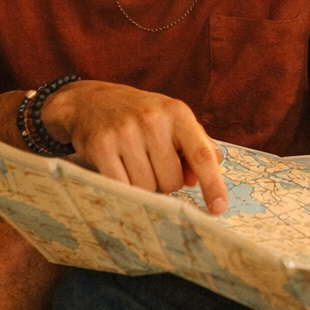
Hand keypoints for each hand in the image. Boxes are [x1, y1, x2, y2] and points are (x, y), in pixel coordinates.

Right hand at [38, 80, 227, 213]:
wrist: (90, 101)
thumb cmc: (141, 116)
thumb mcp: (172, 121)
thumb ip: (196, 146)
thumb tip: (199, 179)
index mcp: (178, 113)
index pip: (201, 155)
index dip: (212, 184)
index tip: (218, 208)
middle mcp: (153, 120)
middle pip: (172, 180)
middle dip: (166, 181)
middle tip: (153, 163)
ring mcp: (125, 132)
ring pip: (147, 187)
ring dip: (143, 184)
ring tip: (134, 162)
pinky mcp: (101, 146)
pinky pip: (121, 186)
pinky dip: (123, 186)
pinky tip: (118, 168)